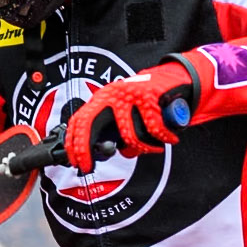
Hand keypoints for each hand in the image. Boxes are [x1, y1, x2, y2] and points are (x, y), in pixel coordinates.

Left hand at [63, 60, 194, 173]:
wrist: (174, 80)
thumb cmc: (147, 103)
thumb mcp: (125, 115)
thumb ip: (114, 132)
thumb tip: (106, 153)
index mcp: (103, 98)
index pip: (79, 120)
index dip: (73, 143)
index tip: (76, 162)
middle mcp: (112, 94)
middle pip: (90, 123)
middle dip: (85, 148)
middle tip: (89, 166)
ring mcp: (129, 95)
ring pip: (128, 134)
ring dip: (143, 147)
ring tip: (153, 147)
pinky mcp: (149, 96)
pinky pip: (153, 129)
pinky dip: (163, 137)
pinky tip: (168, 137)